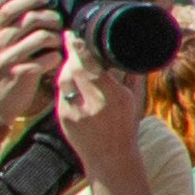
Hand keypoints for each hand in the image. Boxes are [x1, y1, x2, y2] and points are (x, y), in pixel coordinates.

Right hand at [0, 0, 54, 139]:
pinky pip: (48, 58)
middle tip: (59, 24)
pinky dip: (57, 57)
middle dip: (52, 18)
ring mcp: (7, 58)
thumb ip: (9, 29)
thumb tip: (35, 8)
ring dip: (57, 38)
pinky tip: (55, 60)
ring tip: (58, 43)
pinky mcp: (20, 74)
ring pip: (42, 36)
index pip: (11, 7)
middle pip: (31, 18)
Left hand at [50, 18, 151, 142]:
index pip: (90, 65)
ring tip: (72, 57)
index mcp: (112, 97)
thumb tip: (133, 51)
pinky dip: (64, 80)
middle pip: (73, 68)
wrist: (110, 160)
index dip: (78, 47)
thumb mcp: (134, 101)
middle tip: (70, 37)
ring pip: (63, 78)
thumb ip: (132, 76)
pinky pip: (60, 91)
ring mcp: (73, 111)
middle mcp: (91, 103)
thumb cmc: (126, 128)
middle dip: (70, 52)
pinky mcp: (62, 117)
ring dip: (66, 65)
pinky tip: (70, 77)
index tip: (73, 34)